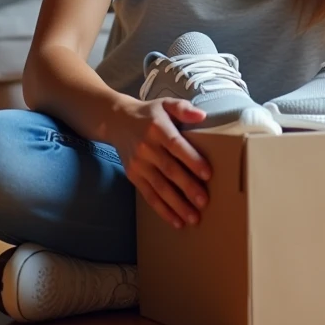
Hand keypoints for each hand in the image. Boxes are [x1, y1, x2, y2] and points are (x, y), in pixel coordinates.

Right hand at [108, 97, 211, 229]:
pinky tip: (176, 221)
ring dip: (177, 204)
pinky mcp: (133, 176)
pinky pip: (149, 195)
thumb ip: (183, 108)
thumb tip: (202, 115)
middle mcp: (147, 147)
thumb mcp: (165, 103)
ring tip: (193, 218)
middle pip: (169, 170)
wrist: (116, 120)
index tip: (208, 174)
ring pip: (159, 187)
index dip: (191, 160)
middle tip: (204, 201)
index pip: (176, 145)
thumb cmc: (149, 113)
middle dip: (187, 187)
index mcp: (157, 128)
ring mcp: (138, 164)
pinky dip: (163, 210)